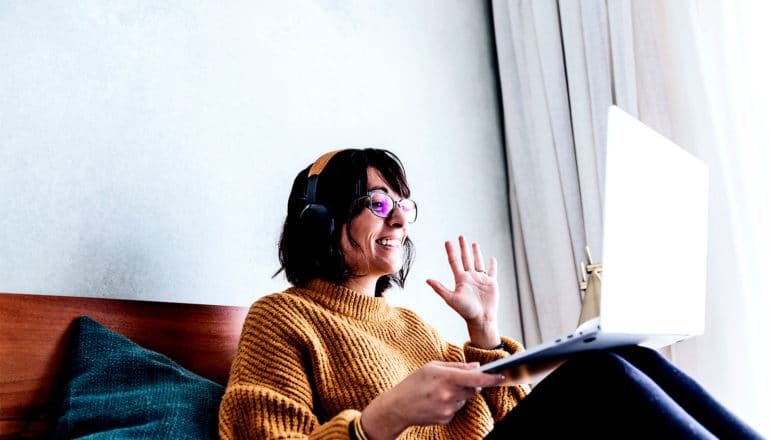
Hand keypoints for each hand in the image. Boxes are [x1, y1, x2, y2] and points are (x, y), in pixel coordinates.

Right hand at [360, 361, 504, 439]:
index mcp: (445, 377)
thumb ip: (456, 366)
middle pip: (473, 388)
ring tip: (440, 392)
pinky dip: (451, 404)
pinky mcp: (446, 418)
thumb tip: (476, 366)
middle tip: (455, 381)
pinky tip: (436, 402)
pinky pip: (457, 409)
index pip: (475, 378)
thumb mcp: (431, 367)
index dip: (491, 377)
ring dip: (459, 394)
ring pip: (465, 399)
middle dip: (470, 384)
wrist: (398, 407)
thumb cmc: (413, 384)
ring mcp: (448, 408)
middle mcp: (449, 394)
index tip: (501, 375)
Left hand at [426, 236, 500, 347]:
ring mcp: (481, 279)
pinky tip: (492, 258)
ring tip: (474, 244)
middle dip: (463, 247)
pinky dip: (493, 265)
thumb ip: (439, 288)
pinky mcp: (491, 283)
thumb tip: (427, 280)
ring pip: (478, 262)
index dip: (451, 251)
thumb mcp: (451, 299)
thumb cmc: (465, 311)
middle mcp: (470, 277)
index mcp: (460, 279)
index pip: (454, 262)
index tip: (447, 241)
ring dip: (476, 253)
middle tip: (461, 236)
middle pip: (466, 258)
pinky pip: (492, 271)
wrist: (481, 319)